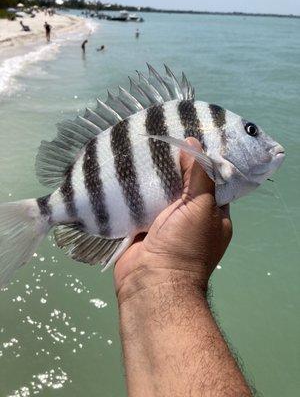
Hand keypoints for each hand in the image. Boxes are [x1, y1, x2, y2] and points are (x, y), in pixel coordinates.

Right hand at [114, 138, 231, 299]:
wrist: (151, 282)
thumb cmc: (185, 245)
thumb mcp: (201, 206)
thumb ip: (199, 176)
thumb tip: (194, 143)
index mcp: (214, 215)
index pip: (212, 182)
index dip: (202, 161)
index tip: (190, 139)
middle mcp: (191, 219)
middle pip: (184, 186)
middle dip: (175, 167)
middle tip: (164, 140)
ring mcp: (166, 224)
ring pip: (161, 194)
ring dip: (154, 177)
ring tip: (145, 148)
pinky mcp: (144, 227)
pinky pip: (142, 204)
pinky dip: (138, 190)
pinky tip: (130, 169)